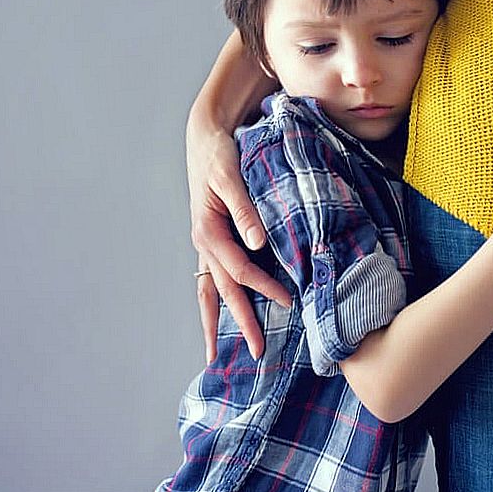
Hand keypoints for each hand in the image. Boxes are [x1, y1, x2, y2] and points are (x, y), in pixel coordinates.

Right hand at [186, 120, 292, 363]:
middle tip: (255, 353)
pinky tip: (223, 317)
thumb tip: (257, 241)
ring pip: (209, 292)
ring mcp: (206, 245)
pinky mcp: (212, 241)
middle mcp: (204, 243)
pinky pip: (212, 279)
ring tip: (216, 353)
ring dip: (216, 322)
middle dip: (238, 323)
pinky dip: (217, 300)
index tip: (288, 300)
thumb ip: (244, 209)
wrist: (205, 138)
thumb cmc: (219, 154)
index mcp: (208, 231)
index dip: (263, 287)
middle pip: (222, 292)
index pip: (238, 270)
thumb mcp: (231, 177)